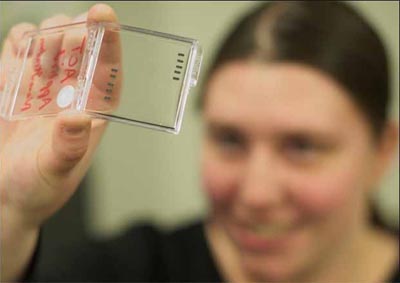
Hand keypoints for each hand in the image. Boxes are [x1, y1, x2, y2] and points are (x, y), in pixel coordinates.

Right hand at [0, 4, 121, 279]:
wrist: (4, 195)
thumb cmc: (38, 187)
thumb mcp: (55, 171)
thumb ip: (68, 147)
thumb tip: (78, 117)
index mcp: (94, 109)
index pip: (109, 69)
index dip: (109, 40)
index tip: (102, 14)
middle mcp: (72, 91)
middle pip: (82, 45)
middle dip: (73, 33)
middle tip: (58, 44)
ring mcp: (43, 83)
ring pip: (53, 38)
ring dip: (47, 34)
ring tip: (40, 56)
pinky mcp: (15, 79)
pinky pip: (20, 44)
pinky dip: (19, 39)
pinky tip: (18, 55)